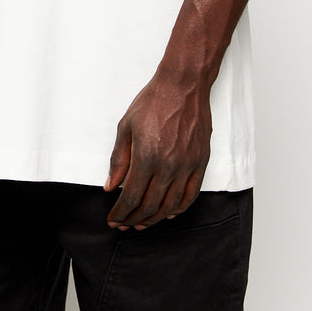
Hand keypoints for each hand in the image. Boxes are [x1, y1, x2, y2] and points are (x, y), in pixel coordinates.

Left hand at [104, 72, 212, 229]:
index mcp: (146, 156)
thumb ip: (118, 159)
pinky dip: (179, 208)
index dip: (121, 212)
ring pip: (171, 205)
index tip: (113, 218)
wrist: (182, 86)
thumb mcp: (125, 127)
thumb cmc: (153, 102)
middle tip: (124, 224)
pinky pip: (191, 195)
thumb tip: (111, 185)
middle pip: (150, 205)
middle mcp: (168, 165)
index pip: (131, 196)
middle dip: (134, 219)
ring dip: (155, 218)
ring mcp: (187, 165)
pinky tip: (168, 212)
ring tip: (143, 223)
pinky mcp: (201, 163)